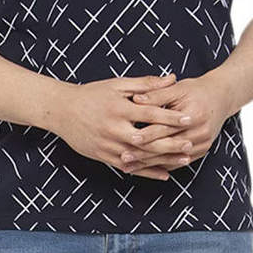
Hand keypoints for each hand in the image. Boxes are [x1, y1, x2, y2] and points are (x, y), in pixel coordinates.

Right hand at [54, 73, 194, 180]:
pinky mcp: (103, 156)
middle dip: (170, 143)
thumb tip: (172, 78)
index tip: (189, 118)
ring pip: (140, 156)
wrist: (61, 111)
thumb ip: (146, 84)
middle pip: (147, 140)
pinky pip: (129, 167)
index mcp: (119, 108)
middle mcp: (113, 128)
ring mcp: (108, 145)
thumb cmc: (91, 94)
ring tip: (184, 159)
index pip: (150, 114)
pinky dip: (147, 172)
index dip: (170, 117)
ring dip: (163, 159)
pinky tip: (164, 173)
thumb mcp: (117, 85)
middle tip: (190, 143)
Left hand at [122, 72, 237, 170]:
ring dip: (149, 165)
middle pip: (167, 147)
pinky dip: (160, 166)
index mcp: (194, 115)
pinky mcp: (202, 152)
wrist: (222, 98)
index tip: (129, 138)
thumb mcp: (178, 88)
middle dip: (144, 153)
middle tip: (123, 157)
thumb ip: (157, 94)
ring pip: (171, 159)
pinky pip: (178, 163)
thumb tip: (135, 99)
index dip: (147, 133)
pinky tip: (144, 169)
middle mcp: (200, 133)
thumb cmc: (196, 90)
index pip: (166, 128)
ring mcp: (203, 145)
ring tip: (128, 167)